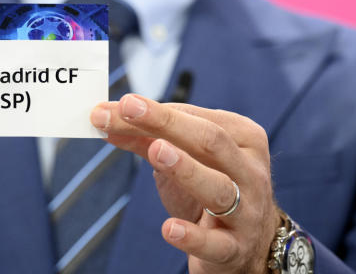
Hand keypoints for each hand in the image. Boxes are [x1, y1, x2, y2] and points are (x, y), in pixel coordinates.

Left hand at [91, 94, 278, 273]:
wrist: (248, 248)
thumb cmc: (210, 191)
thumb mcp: (185, 160)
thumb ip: (148, 139)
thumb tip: (106, 117)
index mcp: (242, 138)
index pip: (194, 117)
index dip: (153, 110)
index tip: (113, 105)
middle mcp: (249, 171)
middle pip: (209, 140)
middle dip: (166, 122)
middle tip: (128, 109)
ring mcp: (247, 211)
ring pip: (219, 188)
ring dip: (186, 169)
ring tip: (156, 151)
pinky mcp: (236, 249)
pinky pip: (215, 243)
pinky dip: (192, 236)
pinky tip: (169, 229)